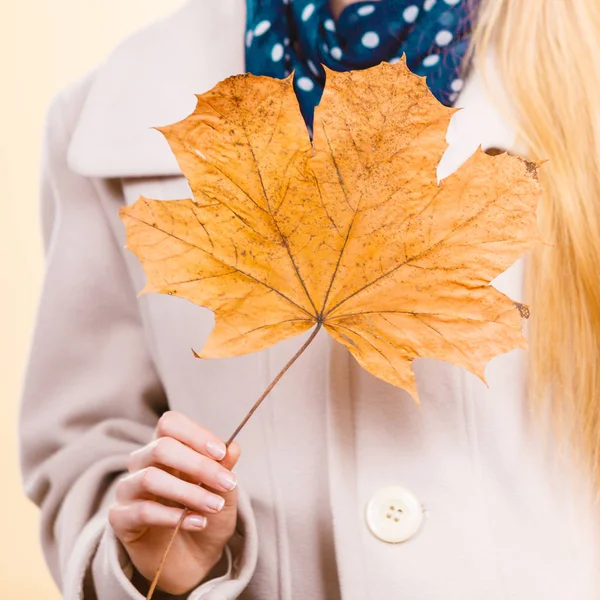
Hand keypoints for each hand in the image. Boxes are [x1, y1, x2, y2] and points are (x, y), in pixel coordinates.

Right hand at [109, 411, 239, 594]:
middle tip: (227, 483)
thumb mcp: (223, 492)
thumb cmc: (206, 515)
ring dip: (188, 492)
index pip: (170, 424)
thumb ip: (224, 469)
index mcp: (166, 447)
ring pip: (149, 478)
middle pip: (161, 448)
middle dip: (198, 465)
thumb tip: (233, 447)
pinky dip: (172, 516)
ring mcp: (128, 489)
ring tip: (214, 506)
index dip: (195, 434)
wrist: (194, 560)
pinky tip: (197, 522)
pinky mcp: (120, 518)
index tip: (221, 453)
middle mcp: (142, 462)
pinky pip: (141, 511)